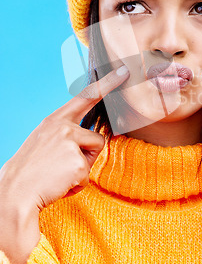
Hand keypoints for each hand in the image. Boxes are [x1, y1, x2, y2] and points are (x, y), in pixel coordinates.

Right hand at [0, 65, 129, 212]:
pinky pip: (87, 175)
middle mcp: (63, 126)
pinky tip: (59, 184)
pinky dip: (76, 184)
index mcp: (55, 120)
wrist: (15, 193)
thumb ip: (66, 134)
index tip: (124, 71)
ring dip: (81, 169)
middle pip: (96, 138)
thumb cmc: (32, 170)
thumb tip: (91, 138)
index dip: (107, 83)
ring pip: (93, 156)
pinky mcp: (77, 163)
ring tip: (59, 174)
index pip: (85, 96)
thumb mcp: (45, 142)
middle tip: (69, 159)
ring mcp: (70, 143)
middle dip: (89, 153)